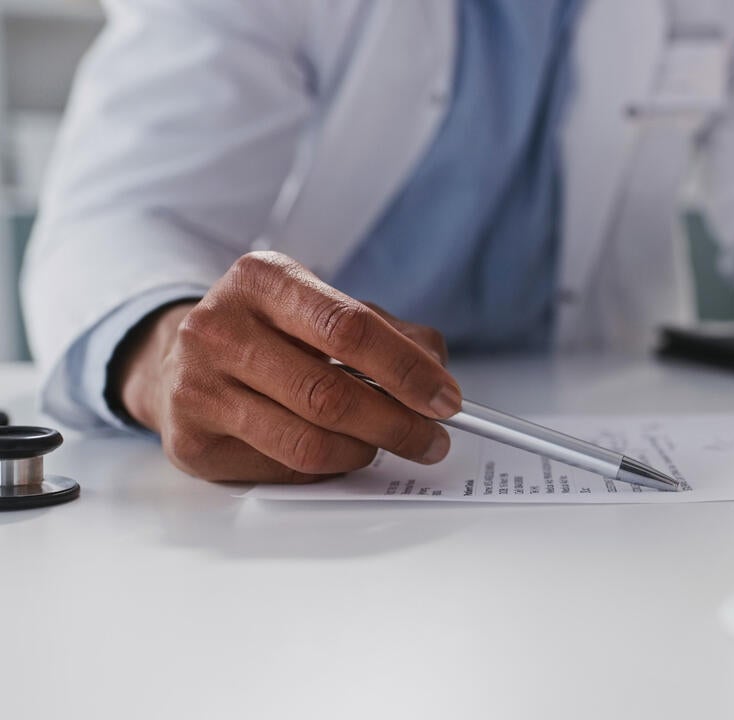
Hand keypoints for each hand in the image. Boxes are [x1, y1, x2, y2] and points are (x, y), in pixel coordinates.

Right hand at [114, 251, 460, 482]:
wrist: (181, 360)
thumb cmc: (268, 334)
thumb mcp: (324, 310)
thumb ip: (387, 332)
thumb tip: (436, 371)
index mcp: (263, 279)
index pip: (349, 327)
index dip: (407, 370)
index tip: (445, 398)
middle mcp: (219, 327)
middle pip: (331, 393)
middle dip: (398, 424)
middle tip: (431, 438)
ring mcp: (197, 385)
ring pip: (308, 441)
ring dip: (365, 452)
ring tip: (386, 445)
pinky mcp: (191, 439)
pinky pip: (282, 469)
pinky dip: (326, 468)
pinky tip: (337, 453)